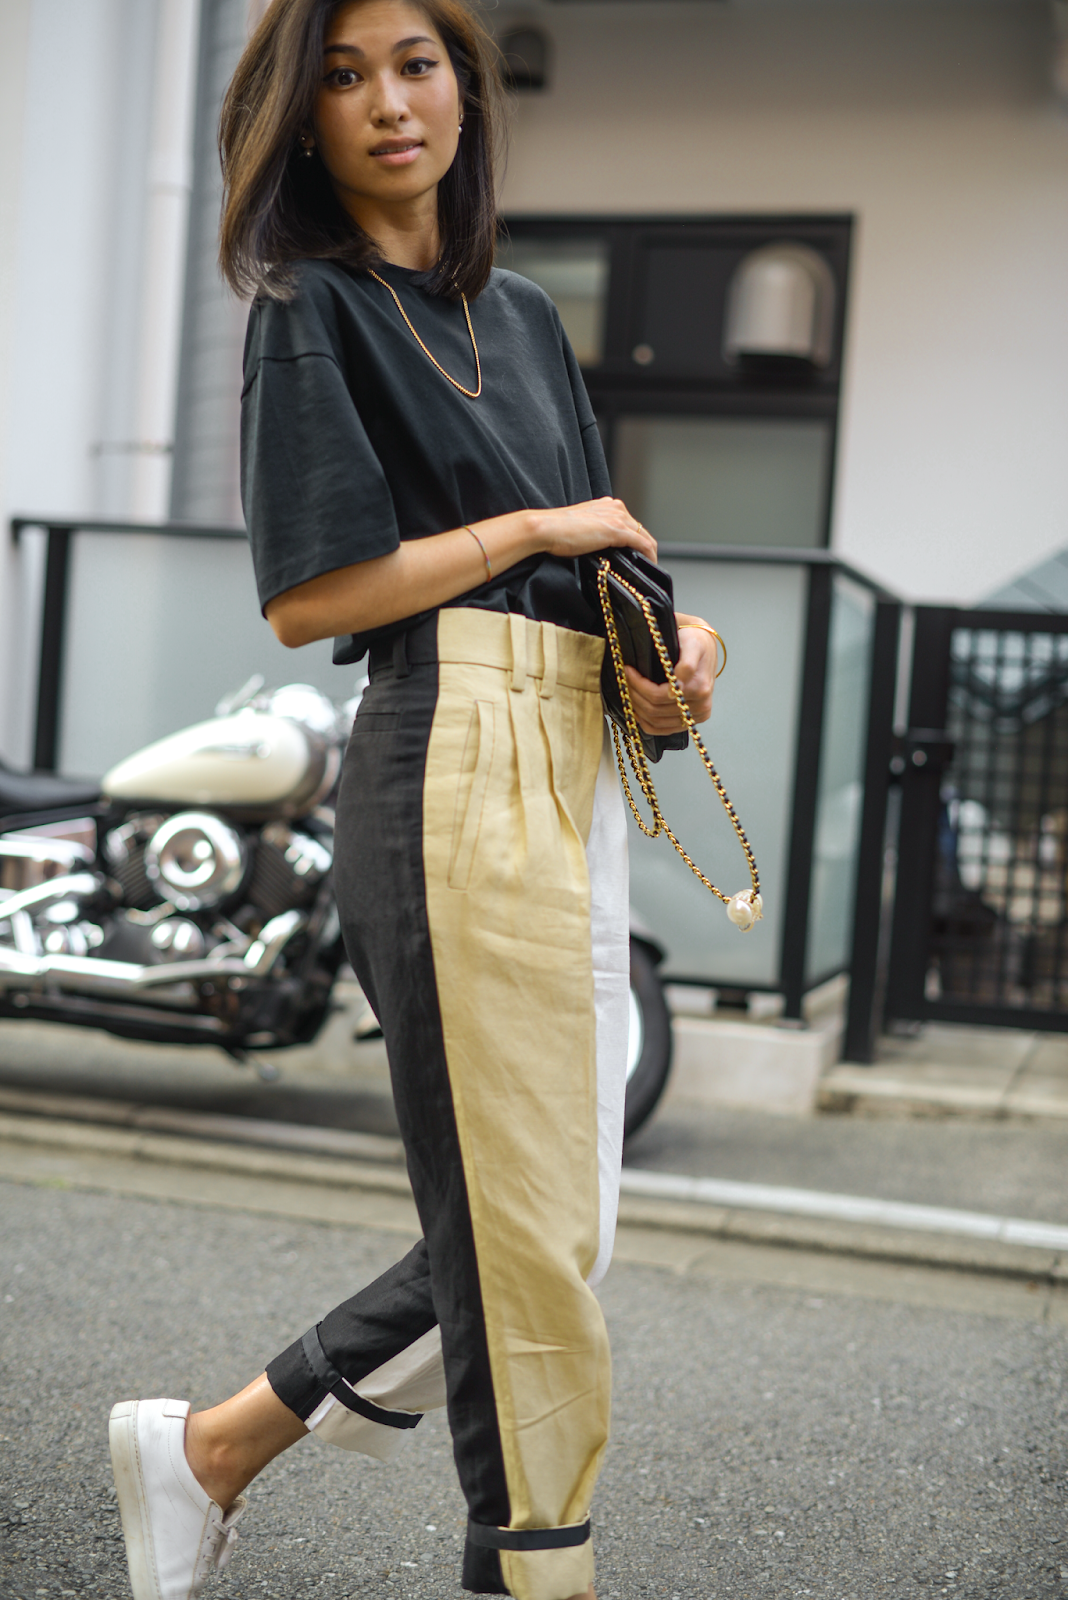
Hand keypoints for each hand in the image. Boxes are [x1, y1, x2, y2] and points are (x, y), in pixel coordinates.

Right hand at [532, 498, 656, 563]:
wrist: (546, 529)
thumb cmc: (556, 533)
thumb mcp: (581, 531)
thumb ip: (595, 536)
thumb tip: (603, 554)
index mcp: (605, 505)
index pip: (629, 524)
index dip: (635, 542)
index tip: (635, 557)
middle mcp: (614, 507)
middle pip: (640, 530)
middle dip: (643, 549)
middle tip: (643, 567)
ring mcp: (617, 517)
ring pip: (645, 536)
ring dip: (648, 554)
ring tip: (646, 570)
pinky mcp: (618, 530)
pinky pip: (643, 544)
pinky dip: (649, 556)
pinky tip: (648, 566)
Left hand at [624, 624, 715, 734]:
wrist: (704, 647)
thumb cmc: (695, 642)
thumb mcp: (692, 645)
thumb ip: (687, 665)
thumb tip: (676, 686)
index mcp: (700, 689)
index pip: (659, 696)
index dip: (638, 685)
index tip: (627, 670)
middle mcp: (700, 707)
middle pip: (655, 710)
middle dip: (635, 695)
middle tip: (625, 679)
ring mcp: (694, 718)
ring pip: (655, 722)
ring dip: (637, 708)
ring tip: (629, 691)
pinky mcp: (688, 723)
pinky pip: (662, 730)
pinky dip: (646, 722)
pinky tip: (637, 709)